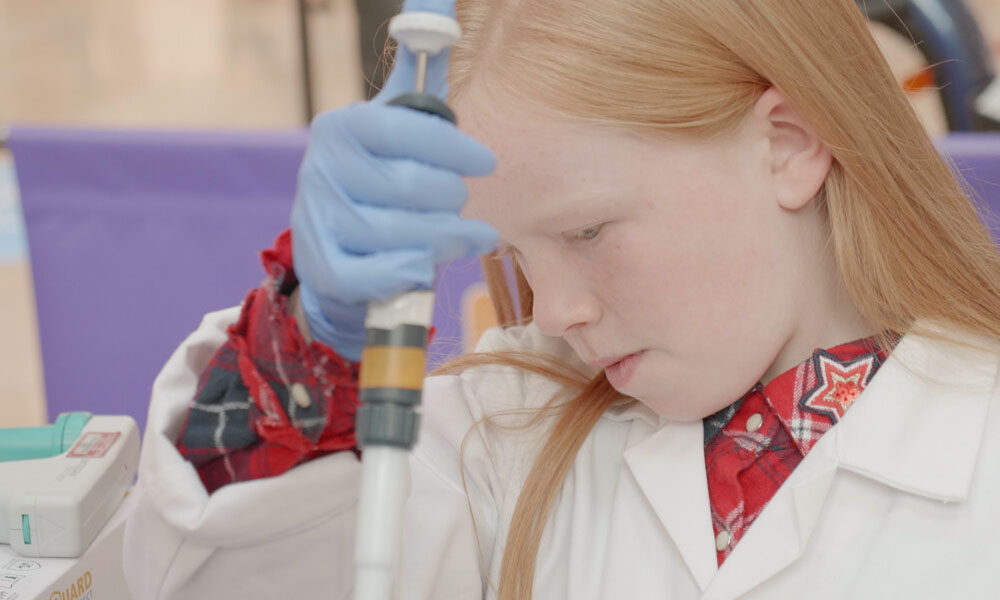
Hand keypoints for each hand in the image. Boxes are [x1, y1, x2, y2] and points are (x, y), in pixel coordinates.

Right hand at [290, 0, 496, 360]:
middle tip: (466, 201)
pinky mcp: (323, 268)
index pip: (400, 129)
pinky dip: (409, 271)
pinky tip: (430, 264)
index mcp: (342, 127)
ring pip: (397, 235)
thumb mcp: (396, 123)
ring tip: (469, 236)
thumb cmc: (381, 177)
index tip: (487, 162)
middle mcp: (321, 171)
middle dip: (451, 197)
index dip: (451, 147)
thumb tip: (434, 1)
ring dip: (445, 238)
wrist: (337, 243)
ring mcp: (318, 222)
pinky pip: (373, 276)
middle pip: (406, 187)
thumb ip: (419, 75)